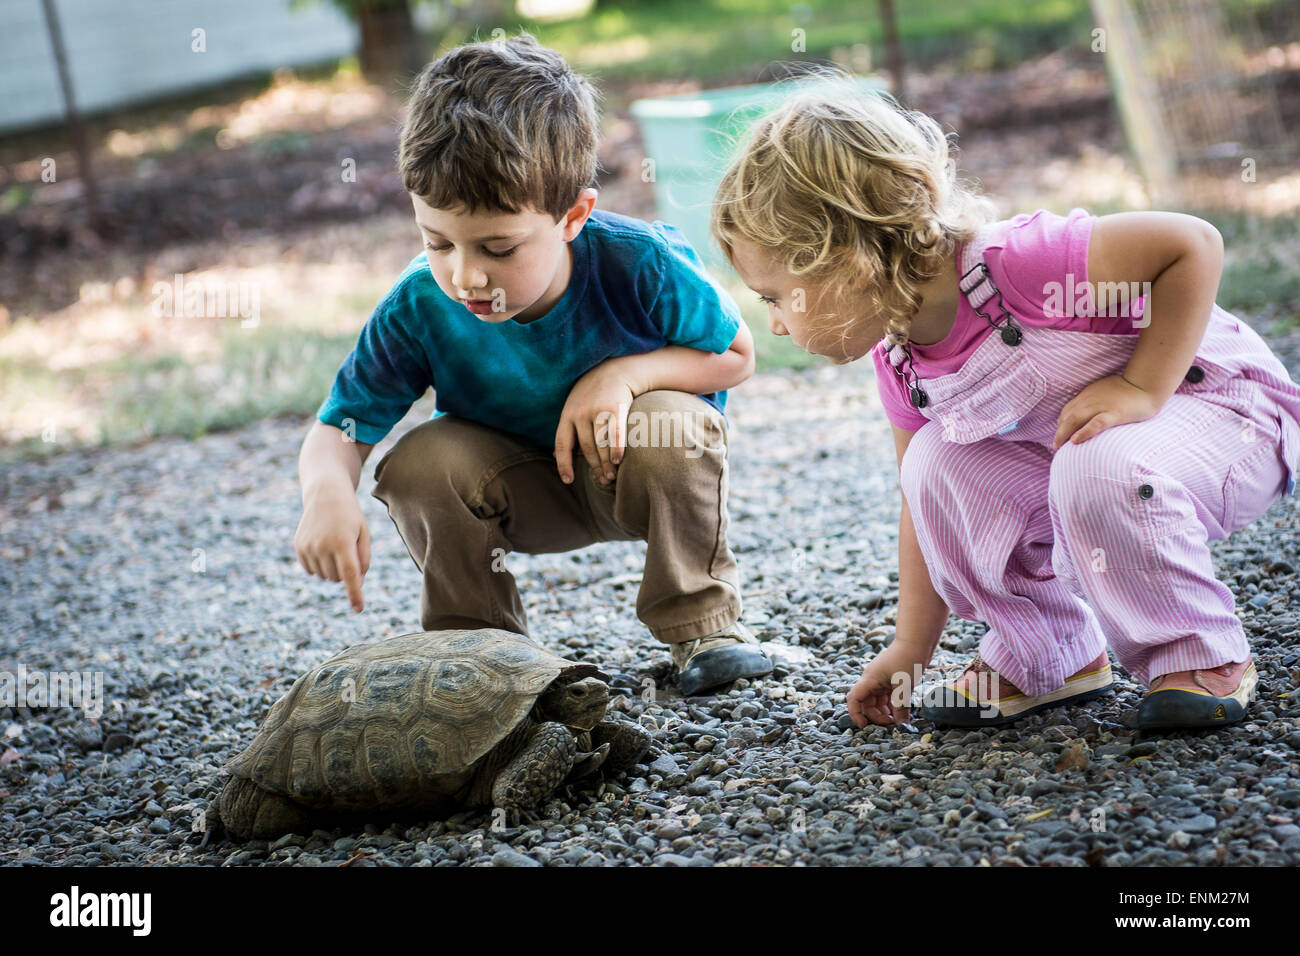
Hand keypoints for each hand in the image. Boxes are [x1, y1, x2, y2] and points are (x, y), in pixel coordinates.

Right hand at [294, 486, 369, 611]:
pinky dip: (320, 565)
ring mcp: (308, 547)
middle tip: (347, 548)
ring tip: (335, 544)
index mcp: (343, 542)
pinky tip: (323, 546)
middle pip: (338, 578)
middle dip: (346, 571)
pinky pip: (312, 570)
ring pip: (325, 576)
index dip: (355, 594)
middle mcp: (323, 546)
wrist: (325, 494)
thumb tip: (356, 585)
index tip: (358, 609)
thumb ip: (363, 560)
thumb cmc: (350, 516)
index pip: (350, 575)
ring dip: (333, 568)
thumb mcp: (364, 534)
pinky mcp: (299, 547)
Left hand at [554, 360, 634, 484]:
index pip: (562, 444)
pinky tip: (618, 461)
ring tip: (611, 477)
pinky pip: (615, 433)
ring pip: (600, 443)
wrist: (616, 370)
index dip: (564, 464)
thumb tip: (555, 456)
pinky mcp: (615, 407)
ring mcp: (597, 410)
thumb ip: (568, 430)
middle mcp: (580, 413)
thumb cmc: (594, 394)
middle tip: (602, 481)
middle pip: (586, 447)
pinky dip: (616, 448)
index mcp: (567, 415)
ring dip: (606, 463)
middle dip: (594, 467)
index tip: (568, 481)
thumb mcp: (575, 407)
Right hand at [846, 639, 931, 727]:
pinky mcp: (891, 680)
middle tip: (892, 724)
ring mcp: (881, 680)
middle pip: (867, 704)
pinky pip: (887, 696)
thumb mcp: (904, 686)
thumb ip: (900, 707)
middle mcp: (872, 680)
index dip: (855, 714)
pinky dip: (893, 705)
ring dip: (886, 712)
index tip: (864, 726)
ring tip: (898, 719)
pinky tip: (902, 711)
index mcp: (869, 679)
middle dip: (877, 716)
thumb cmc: (907, 659)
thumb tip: (900, 724)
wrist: (917, 642)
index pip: (854, 699)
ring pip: (878, 701)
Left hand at [1052, 374, 1163, 451]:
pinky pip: (1096, 423)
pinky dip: (1084, 432)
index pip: (1068, 410)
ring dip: (1064, 433)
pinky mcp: (1115, 413)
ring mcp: (1101, 406)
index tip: (1060, 436)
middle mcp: (1090, 400)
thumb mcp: (1104, 392)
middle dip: (1058, 432)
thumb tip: (1087, 415)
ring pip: (1076, 419)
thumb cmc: (1127, 391)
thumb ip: (1094, 401)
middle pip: (1067, 416)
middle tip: (1055, 447)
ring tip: (1059, 447)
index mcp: (1088, 395)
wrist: (1146, 385)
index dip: (1061, 424)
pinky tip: (1075, 441)